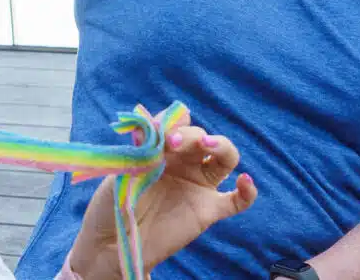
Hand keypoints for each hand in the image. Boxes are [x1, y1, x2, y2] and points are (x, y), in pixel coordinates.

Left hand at [69, 108, 257, 278]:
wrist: (111, 245)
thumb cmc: (112, 204)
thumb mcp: (121, 170)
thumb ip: (139, 146)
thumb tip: (145, 114)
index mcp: (163, 149)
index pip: (180, 123)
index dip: (174, 122)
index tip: (159, 130)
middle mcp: (185, 163)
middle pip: (202, 137)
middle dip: (189, 135)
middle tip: (171, 143)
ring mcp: (198, 185)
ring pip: (225, 158)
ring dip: (222, 146)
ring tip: (208, 144)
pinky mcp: (207, 210)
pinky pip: (236, 201)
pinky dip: (247, 191)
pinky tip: (245, 181)